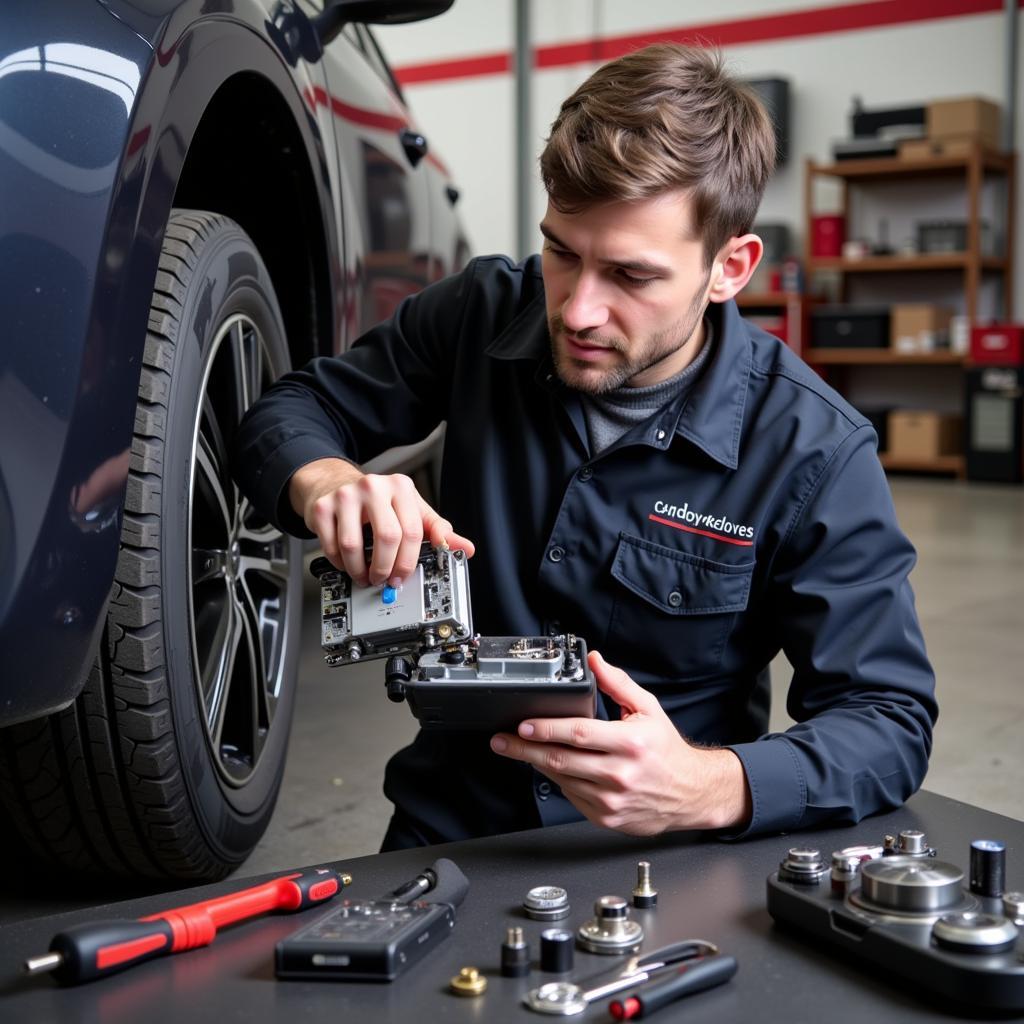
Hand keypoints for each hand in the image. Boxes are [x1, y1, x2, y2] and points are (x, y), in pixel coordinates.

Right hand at [288, 457, 474, 585]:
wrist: (336, 484)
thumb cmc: (378, 502)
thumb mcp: (412, 511)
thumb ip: (438, 531)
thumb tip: (465, 548)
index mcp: (401, 488)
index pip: (413, 531)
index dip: (409, 562)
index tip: (403, 577)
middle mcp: (374, 487)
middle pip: (387, 538)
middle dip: (386, 568)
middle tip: (383, 579)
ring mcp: (346, 495)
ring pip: (354, 545)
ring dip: (360, 570)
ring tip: (364, 575)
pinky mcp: (323, 507)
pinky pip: (332, 546)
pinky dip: (340, 563)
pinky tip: (348, 563)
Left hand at [490, 650, 750, 834]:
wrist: (690, 793)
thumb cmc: (667, 751)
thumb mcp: (647, 708)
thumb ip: (617, 683)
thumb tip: (594, 660)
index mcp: (630, 744)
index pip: (578, 734)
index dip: (547, 729)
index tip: (523, 725)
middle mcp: (620, 774)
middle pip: (560, 760)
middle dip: (525, 749)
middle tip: (502, 740)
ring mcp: (612, 800)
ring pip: (562, 779)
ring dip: (536, 764)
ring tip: (518, 750)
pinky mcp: (606, 818)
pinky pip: (572, 796)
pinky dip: (560, 781)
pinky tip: (555, 768)